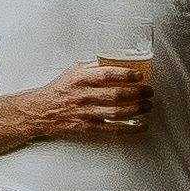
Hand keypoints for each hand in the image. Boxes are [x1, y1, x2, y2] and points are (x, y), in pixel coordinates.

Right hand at [28, 61, 153, 139]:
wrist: (41, 110)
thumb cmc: (59, 90)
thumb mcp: (73, 72)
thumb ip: (93, 67)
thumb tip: (116, 61)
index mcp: (80, 79)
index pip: (106, 74)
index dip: (125, 74)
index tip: (139, 75)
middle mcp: (83, 95)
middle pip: (116, 95)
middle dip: (137, 93)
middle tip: (149, 91)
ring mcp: (85, 113)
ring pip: (116, 112)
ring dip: (136, 109)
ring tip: (147, 106)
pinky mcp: (87, 127)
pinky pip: (112, 129)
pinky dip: (130, 129)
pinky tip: (142, 126)